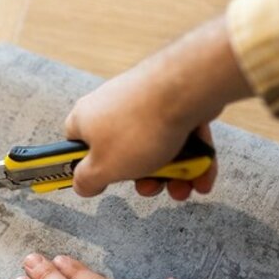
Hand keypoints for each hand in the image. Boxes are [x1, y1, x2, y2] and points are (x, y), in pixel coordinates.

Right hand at [63, 16, 251, 197]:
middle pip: (124, 152)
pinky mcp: (174, 100)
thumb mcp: (103, 168)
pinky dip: (191, 156)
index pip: (76, 145)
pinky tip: (202, 176)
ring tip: (185, 187)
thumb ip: (87, 181)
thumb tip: (80, 185)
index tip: (103, 181)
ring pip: (156, 146)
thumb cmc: (138, 129)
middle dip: (144, 178)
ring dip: (172, 173)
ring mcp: (144, 102)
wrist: (184, 90)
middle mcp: (112, 106)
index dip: (88, 166)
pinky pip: (180, 134)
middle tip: (154, 188)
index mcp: (86, 120)